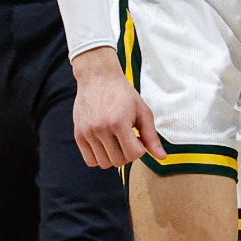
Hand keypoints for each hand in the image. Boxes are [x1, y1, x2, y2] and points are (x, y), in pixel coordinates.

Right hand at [70, 47, 163, 168]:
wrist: (98, 77)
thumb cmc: (121, 92)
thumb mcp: (142, 111)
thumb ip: (151, 136)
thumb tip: (162, 156)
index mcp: (118, 122)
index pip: (133, 154)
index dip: (140, 149)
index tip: (138, 138)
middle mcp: (101, 129)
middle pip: (119, 161)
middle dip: (127, 153)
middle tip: (127, 139)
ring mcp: (88, 132)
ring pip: (104, 163)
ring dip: (113, 156)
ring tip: (116, 141)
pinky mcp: (78, 134)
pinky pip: (90, 160)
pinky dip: (99, 157)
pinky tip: (105, 144)